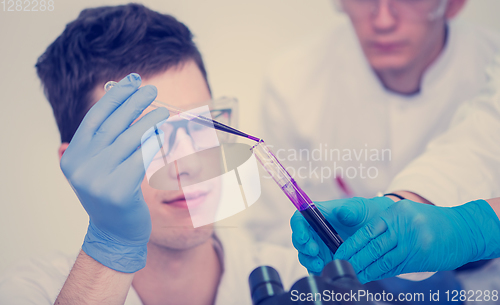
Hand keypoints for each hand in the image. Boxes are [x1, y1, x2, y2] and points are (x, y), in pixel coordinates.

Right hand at [60, 73, 168, 272]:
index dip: (114, 97)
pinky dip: (153, 142)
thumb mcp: (99, 166)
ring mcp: (97, 179)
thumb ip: (104, 140)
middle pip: (112, 125)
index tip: (131, 81)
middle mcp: (80, 166)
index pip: (94, 118)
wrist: (115, 233)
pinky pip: (140, 158)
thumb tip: (124, 100)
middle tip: (151, 89)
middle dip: (133, 102)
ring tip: (162, 110)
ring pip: (128, 139)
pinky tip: (162, 132)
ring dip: (148, 120)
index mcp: (72, 156)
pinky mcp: (117, 191)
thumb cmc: (113, 195)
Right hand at [290, 196, 394, 273]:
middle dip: (304, 248)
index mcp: (318, 215)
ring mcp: (320, 248)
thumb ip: (351, 210)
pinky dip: (320, 272)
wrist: (378, 231)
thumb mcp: (360, 208)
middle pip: (299, 240)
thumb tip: (342, 213)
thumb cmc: (365, 214)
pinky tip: (328, 272)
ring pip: (306, 257)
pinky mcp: (326, 261)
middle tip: (315, 252)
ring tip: (321, 264)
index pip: (299, 220)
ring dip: (310, 262)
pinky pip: (317, 269)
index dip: (298, 228)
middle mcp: (315, 232)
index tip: (305, 237)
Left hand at [334, 199, 499, 282]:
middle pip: (373, 246)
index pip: (367, 230)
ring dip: (366, 269)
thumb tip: (361, 244)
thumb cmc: (430, 222)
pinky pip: (395, 267)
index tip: (340, 253)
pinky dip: (380, 273)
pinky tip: (370, 276)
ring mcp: (413, 242)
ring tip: (353, 275)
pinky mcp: (420, 257)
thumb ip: (385, 227)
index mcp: (395, 212)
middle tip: (341, 266)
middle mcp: (403, 226)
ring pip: (383, 259)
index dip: (352, 244)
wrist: (464, 229)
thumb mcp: (406, 215)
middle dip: (355, 259)